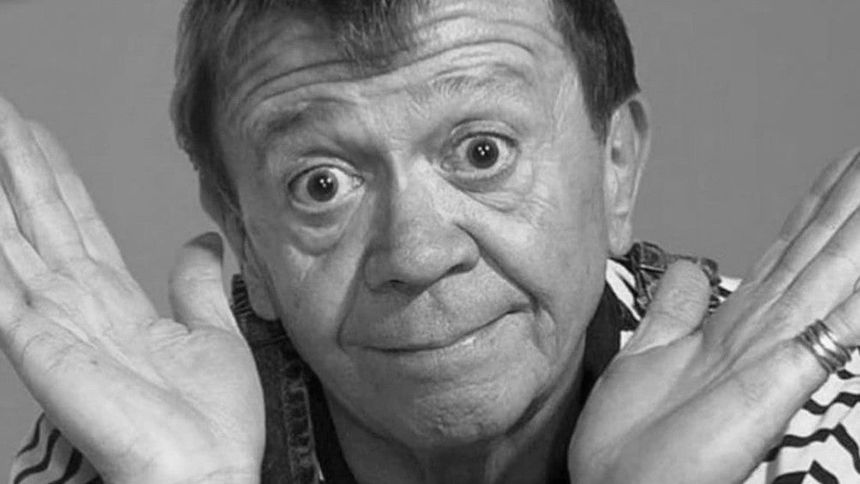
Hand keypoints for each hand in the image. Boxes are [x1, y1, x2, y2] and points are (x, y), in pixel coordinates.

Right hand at [0, 97, 263, 483]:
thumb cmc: (210, 421)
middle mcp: (78, 306)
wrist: (206, 471)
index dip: (56, 178)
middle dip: (16, 166)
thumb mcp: (213, 334)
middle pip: (38, 219)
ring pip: (11, 242)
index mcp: (116, 301)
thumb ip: (197, 288)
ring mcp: (54, 324)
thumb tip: (201, 242)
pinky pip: (0, 290)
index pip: (77, 223)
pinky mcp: (39, 347)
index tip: (39, 136)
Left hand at [569, 147, 859, 482]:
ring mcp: (772, 354)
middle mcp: (763, 330)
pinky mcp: (775, 385)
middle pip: (816, 250)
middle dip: (850, 201)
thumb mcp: (651, 353)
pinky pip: (828, 332)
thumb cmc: (638, 435)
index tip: (844, 163)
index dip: (816, 206)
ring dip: (858, 231)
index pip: (787, 251)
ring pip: (829, 274)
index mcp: (736, 322)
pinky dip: (857, 300)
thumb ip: (676, 309)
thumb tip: (692, 267)